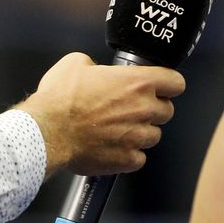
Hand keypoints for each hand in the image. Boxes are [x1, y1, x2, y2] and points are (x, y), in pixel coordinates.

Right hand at [16, 52, 186, 176]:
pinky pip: (139, 158)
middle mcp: (144, 108)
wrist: (47, 132)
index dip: (169, 85)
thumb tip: (96, 70)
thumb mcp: (75, 64)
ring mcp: (137, 136)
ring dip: (141, 133)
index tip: (162, 88)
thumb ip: (96, 65)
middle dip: (153, 110)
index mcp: (138, 82)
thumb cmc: (59, 99)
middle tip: (132, 110)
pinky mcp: (128, 159)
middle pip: (167, 110)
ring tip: (119, 130)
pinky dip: (129, 155)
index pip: (176, 82)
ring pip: (154, 135)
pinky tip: (113, 147)